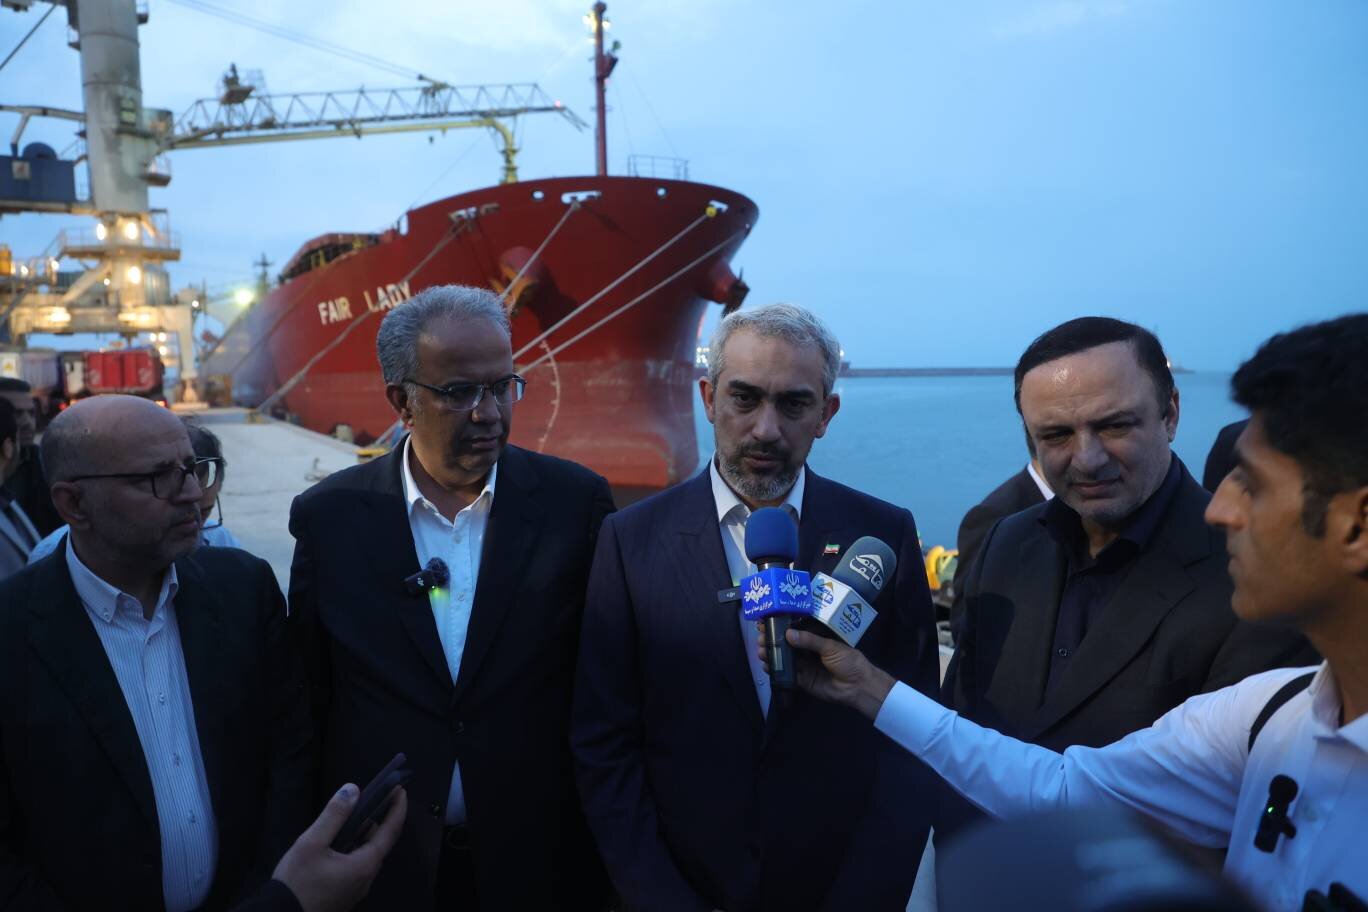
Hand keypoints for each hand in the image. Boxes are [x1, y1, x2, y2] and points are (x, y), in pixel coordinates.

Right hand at [271, 783, 407, 911]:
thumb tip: (353, 790)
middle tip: (370, 799)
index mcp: (365, 865)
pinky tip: (337, 842)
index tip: (400, 789)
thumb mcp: (311, 843)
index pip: (391, 831)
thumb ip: (333, 816)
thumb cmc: (297, 882)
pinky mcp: (344, 895)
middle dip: (377, 820)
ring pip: (366, 854)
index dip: (397, 808)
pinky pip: (355, 866)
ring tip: (350, 817)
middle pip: (378, 843)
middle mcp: (366, 879)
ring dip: (362, 835)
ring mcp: (356, 889)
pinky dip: (353, 848)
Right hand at [757, 624, 896, 720]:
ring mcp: (804, 665)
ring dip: (772, 654)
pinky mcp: (802, 680)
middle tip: (761, 636)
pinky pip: (787, 674)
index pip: (797, 629)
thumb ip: (810, 641)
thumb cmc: (849, 661)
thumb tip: (789, 634)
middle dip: (773, 640)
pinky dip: (776, 670)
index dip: (782, 625)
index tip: (768, 621)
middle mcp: (808, 650)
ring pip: (784, 658)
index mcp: (817, 638)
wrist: (858, 687)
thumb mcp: (831, 647)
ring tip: (761, 650)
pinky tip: (766, 665)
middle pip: (787, 644)